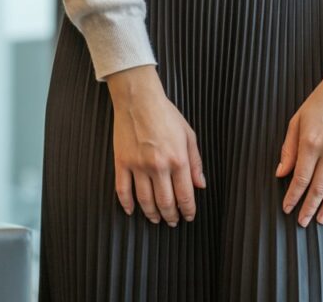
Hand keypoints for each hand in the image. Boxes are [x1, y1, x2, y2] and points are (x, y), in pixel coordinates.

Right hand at [107, 65, 205, 226]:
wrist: (139, 99)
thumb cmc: (166, 114)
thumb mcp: (188, 134)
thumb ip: (195, 161)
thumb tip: (201, 185)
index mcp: (178, 159)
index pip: (185, 195)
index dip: (188, 210)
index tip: (188, 216)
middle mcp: (158, 166)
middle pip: (165, 202)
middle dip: (171, 216)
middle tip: (173, 222)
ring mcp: (138, 166)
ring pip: (145, 201)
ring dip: (152, 214)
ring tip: (156, 219)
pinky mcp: (122, 163)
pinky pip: (123, 191)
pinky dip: (127, 205)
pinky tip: (132, 211)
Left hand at [275, 54, 322, 226]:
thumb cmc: (320, 101)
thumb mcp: (297, 120)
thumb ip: (289, 148)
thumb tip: (281, 173)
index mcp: (312, 141)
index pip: (300, 178)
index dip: (293, 196)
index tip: (287, 208)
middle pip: (319, 188)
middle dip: (309, 208)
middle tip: (303, 221)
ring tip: (322, 219)